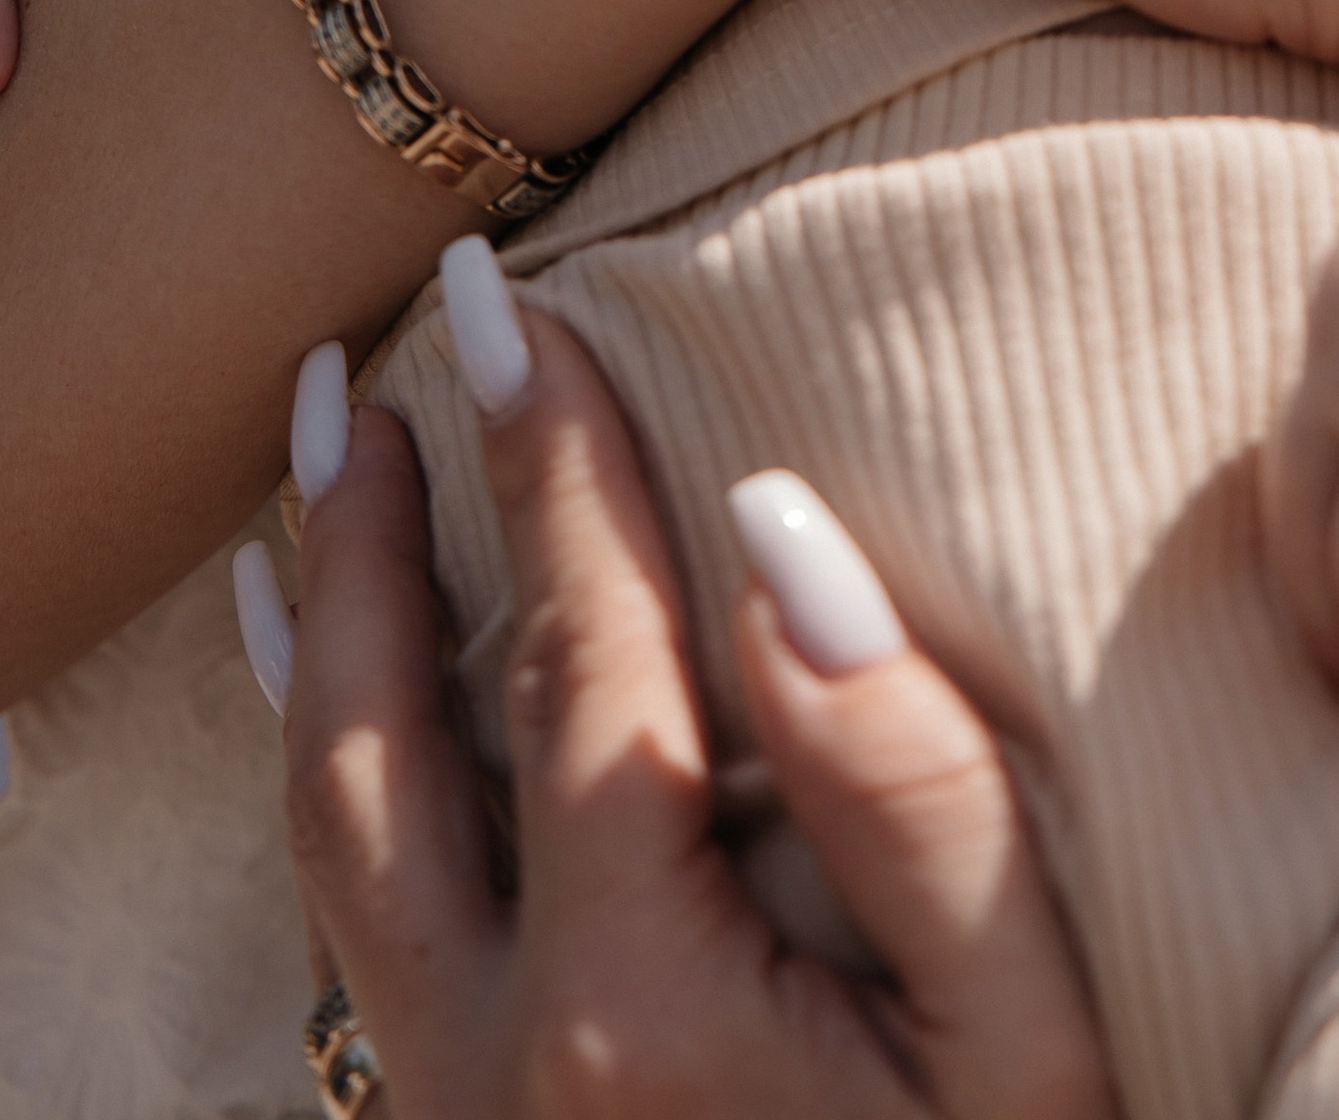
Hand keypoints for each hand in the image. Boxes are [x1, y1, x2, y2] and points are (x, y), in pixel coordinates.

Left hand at [274, 257, 1110, 1119]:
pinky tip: (332, 698)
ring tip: (316, 480)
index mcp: (637, 1002)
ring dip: (318, 636)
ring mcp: (462, 1116)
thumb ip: (904, 784)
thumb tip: (774, 541)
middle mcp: (496, 1060)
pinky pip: (348, 920)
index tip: (513, 301)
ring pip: (330, 837)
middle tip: (363, 358)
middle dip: (366, 533)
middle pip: (380, 739)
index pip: (580, 657)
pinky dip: (328, 770)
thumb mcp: (1023, 1030)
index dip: (553, 466)